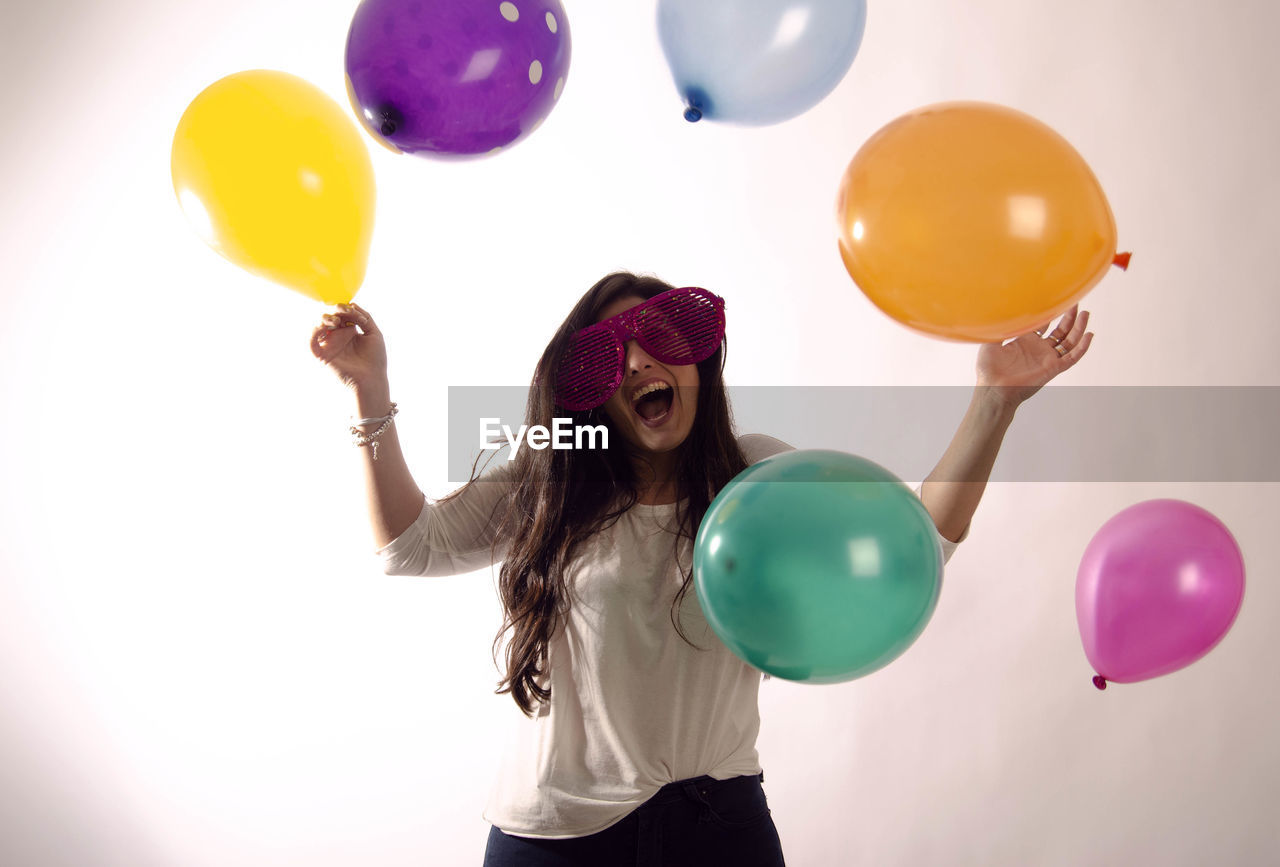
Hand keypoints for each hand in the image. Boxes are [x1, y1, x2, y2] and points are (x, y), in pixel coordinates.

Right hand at [310, 303, 387, 391]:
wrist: (372, 378)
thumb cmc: (375, 359)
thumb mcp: (374, 333)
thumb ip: (365, 317)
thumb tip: (352, 304)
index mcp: (349, 331)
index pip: (342, 313)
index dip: (345, 308)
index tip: (354, 312)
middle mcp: (338, 336)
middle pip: (330, 316)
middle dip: (336, 310)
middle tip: (345, 312)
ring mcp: (329, 345)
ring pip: (319, 326)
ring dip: (325, 319)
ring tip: (336, 321)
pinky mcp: (323, 355)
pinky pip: (312, 342)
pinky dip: (314, 332)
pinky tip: (324, 327)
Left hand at [975, 305, 1092, 408]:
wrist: (992, 388)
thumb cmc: (988, 370)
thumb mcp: (990, 342)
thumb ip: (998, 328)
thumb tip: (998, 311)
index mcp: (1025, 342)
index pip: (1043, 325)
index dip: (1051, 314)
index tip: (1057, 300)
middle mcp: (1039, 349)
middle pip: (1060, 331)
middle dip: (1068, 317)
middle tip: (1075, 303)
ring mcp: (1047, 359)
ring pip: (1069, 342)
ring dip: (1078, 328)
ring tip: (1085, 314)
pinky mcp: (1053, 368)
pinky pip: (1072, 357)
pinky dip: (1082, 347)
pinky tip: (1089, 335)